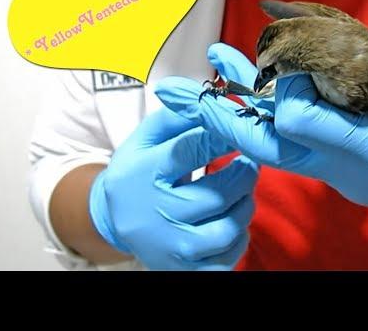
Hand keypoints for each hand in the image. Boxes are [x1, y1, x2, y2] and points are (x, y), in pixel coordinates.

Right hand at [89, 107, 256, 269]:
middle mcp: (154, 216)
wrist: (118, 220)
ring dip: (245, 204)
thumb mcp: (145, 138)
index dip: (222, 136)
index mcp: (141, 175)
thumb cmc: (140, 171)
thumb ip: (178, 116)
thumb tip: (214, 97)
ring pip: (228, 228)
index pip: (189, 151)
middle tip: (250, 161)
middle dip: (243, 174)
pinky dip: (240, 234)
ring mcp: (171, 248)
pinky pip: (230, 254)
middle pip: (216, 196)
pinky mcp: (187, 270)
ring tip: (241, 189)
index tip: (241, 127)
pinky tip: (231, 216)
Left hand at [156, 36, 367, 220]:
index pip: (300, 123)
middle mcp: (348, 171)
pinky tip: (264, 96)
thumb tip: (333, 41)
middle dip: (235, 108)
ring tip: (220, 79)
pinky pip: (300, 149)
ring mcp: (343, 178)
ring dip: (248, 115)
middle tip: (206, 76)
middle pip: (272, 145)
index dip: (286, 85)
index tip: (285, 54)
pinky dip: (276, 122)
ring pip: (280, 150)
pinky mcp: (343, 174)